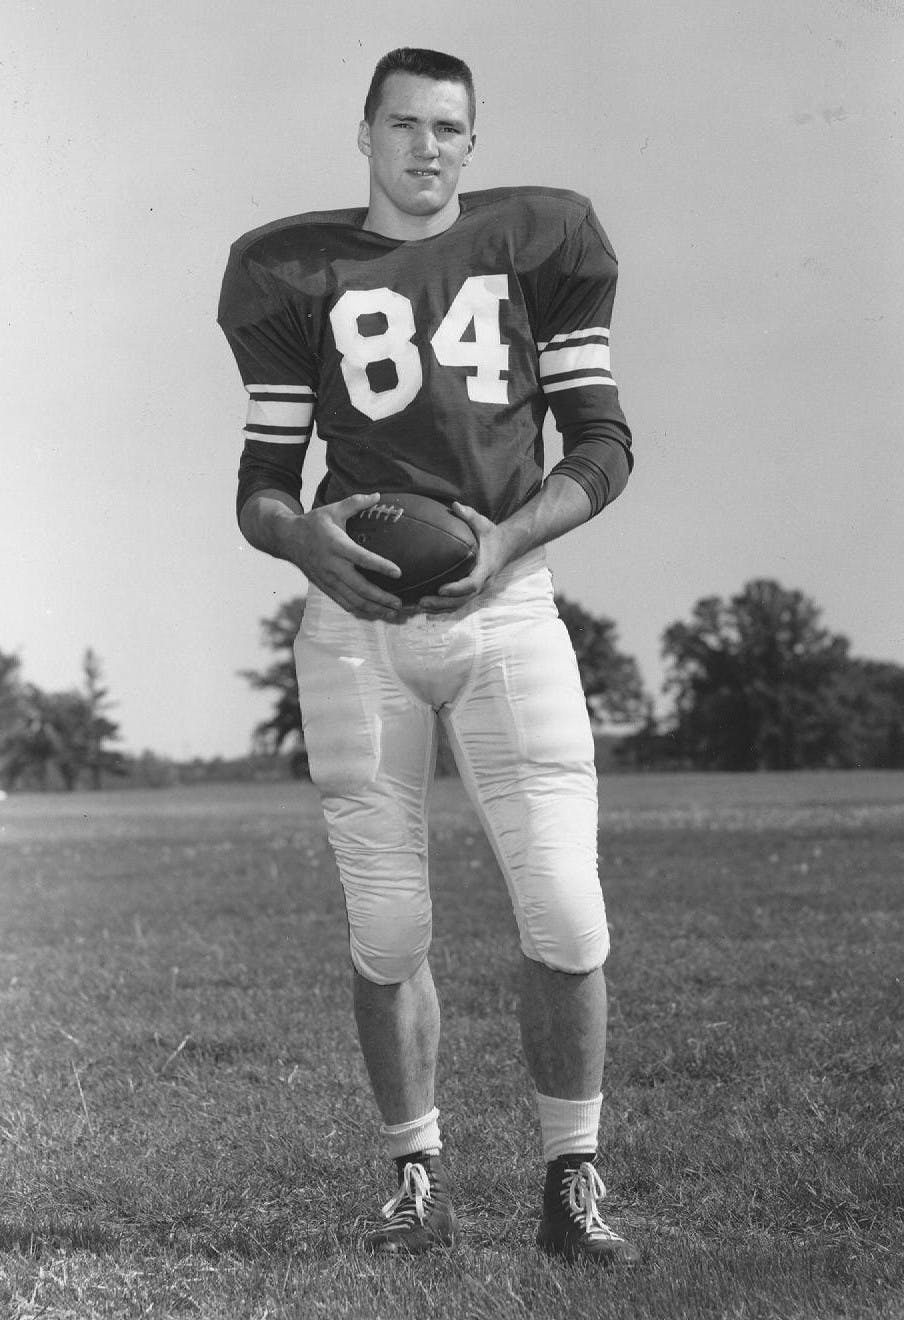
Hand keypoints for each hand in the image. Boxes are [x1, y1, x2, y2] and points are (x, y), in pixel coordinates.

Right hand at [290, 493, 403, 619]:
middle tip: (399, 603)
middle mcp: (332, 566)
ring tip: (391, 613)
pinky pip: (344, 603)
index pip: (362, 558)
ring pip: (353, 600)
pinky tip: (374, 613)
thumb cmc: (314, 522)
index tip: (398, 573)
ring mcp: (328, 580)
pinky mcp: (325, 588)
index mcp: (337, 545)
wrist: (287, 539)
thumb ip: (356, 503)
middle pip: (359, 588)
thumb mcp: (333, 509)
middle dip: (381, 598)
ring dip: (373, 609)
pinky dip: (360, 611)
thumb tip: (378, 495)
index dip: (380, 566)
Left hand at [415, 502, 510, 612]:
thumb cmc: (492, 534)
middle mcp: (483, 583)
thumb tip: (455, 504)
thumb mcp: (483, 523)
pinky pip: (458, 603)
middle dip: (443, 603)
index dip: (457, 589)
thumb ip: (470, 515)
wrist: (506, 546)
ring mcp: (478, 590)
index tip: (441, 589)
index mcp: (486, 569)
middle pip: (462, 600)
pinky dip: (443, 607)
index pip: (472, 584)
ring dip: (440, 608)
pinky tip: (427, 607)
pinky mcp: (472, 591)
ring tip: (420, 606)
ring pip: (459, 605)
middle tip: (422, 602)